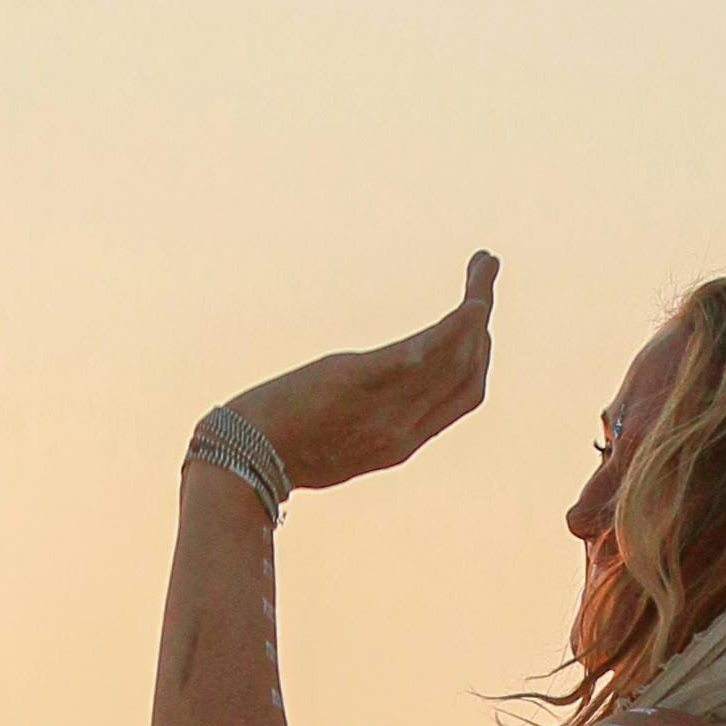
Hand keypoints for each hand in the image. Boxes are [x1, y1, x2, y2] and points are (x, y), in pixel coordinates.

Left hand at [226, 252, 500, 493]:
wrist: (240, 460)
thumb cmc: (274, 451)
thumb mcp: (329, 441)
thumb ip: (358, 419)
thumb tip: (357, 392)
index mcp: (398, 444)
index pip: (461, 397)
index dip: (479, 357)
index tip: (479, 318)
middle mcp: (403, 429)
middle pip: (468, 374)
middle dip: (483, 323)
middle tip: (486, 273)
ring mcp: (385, 410)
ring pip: (456, 359)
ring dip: (476, 308)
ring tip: (485, 265)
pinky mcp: (360, 383)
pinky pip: (423, 354)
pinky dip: (454, 327)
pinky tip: (468, 301)